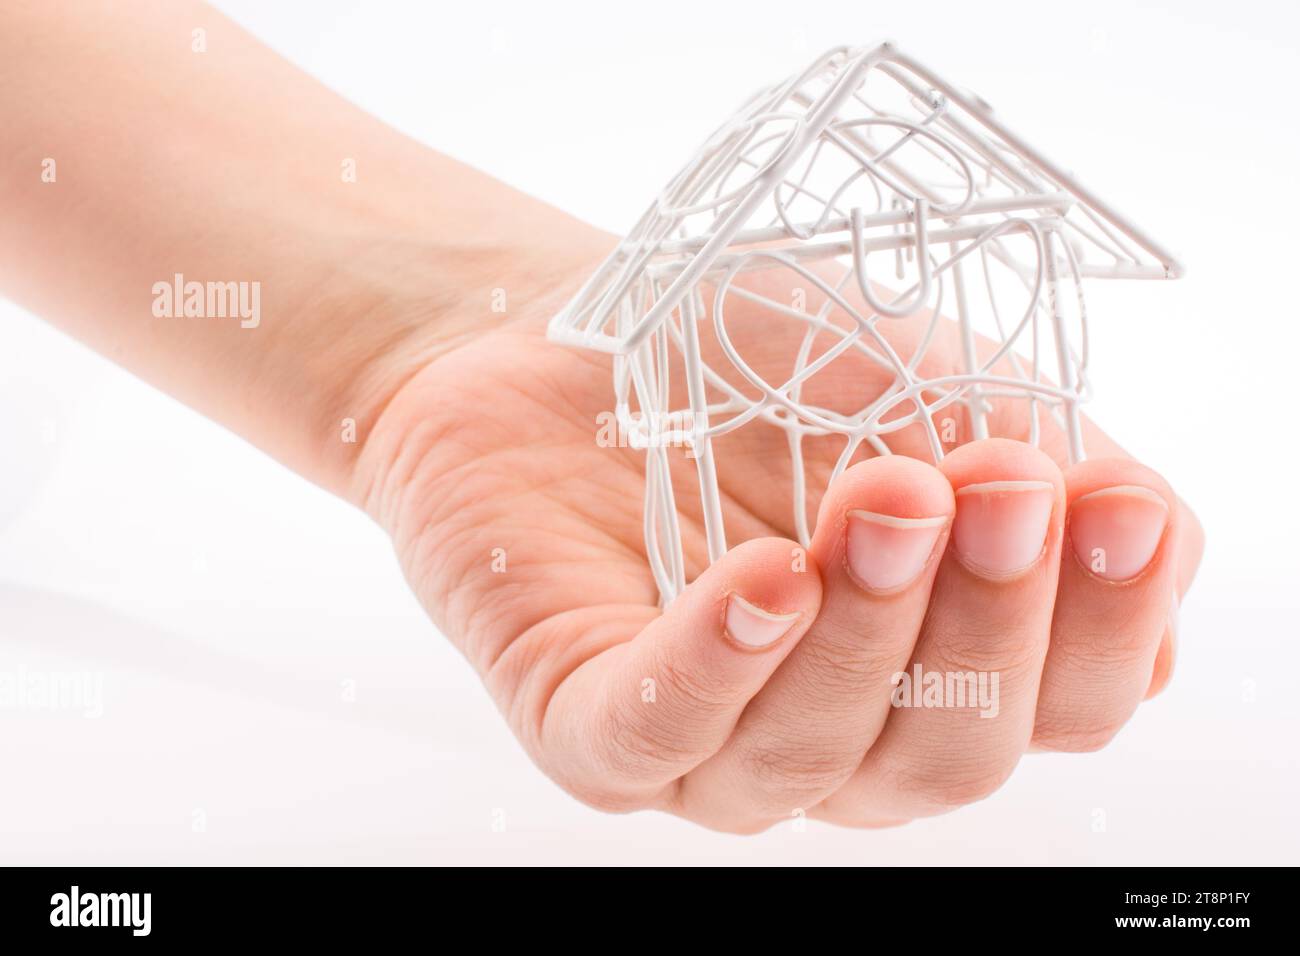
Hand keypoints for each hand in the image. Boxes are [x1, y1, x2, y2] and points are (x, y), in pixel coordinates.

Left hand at [353, 231, 1203, 832]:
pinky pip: (653, 734)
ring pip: (812, 755)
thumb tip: (1161, 551)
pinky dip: (718, 664)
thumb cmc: (777, 371)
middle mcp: (835, 735)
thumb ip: (1051, 472)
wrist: (590, 332)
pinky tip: (767, 582)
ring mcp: (710, 744)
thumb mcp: (940, 395)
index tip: (1121, 503)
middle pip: (948, 756)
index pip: (1059, 710)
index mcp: (934, 676)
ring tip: (886, 500)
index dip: (1107, 627)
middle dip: (987, 624)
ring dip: (865, 630)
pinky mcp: (586, 722)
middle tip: (994, 486)